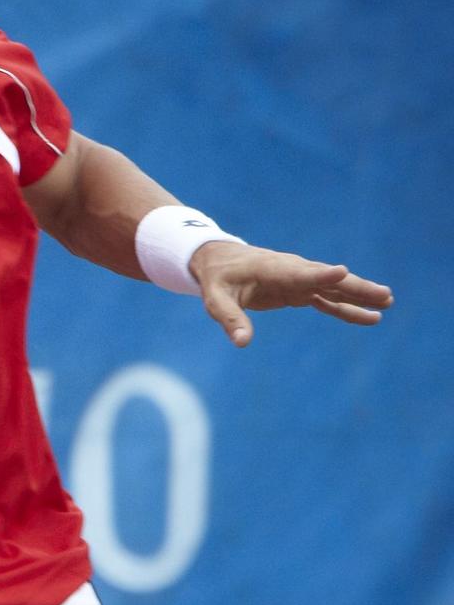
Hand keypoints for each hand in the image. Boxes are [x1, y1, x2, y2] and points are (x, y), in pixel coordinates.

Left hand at [191, 241, 392, 346]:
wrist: (220, 260)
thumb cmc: (217, 279)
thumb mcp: (216, 300)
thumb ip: (230, 319)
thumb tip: (242, 343)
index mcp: (274, 270)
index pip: (300, 273)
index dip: (321, 275)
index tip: (343, 273)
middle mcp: (293, 273)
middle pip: (329, 281)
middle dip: (355, 287)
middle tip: (384, 294)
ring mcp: (300, 281)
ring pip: (335, 289)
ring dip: (360, 295)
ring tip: (388, 302)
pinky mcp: (300, 290)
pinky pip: (328, 300)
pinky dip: (348, 308)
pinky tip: (371, 317)